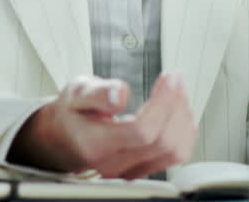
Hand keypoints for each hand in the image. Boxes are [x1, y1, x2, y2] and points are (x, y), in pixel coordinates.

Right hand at [9, 72, 196, 178]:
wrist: (64, 138)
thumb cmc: (73, 113)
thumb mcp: (77, 92)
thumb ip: (98, 93)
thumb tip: (119, 94)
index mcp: (96, 144)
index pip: (142, 131)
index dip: (162, 103)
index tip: (169, 77)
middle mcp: (114, 164)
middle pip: (162, 141)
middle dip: (176, 105)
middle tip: (176, 79)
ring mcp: (129, 170)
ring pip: (174, 152)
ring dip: (183, 119)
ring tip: (178, 92)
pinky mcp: (142, 170)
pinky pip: (174, 156)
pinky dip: (184, 132)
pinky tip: (178, 111)